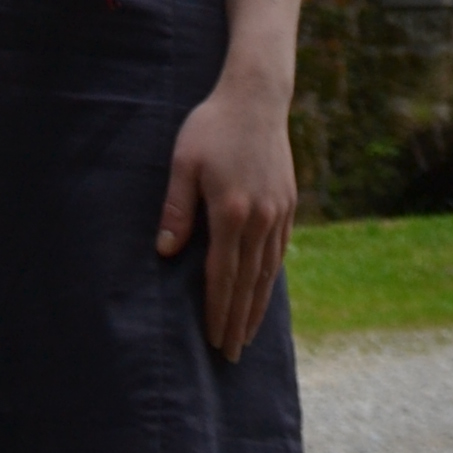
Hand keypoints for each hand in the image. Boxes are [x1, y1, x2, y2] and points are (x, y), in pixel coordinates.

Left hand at [156, 64, 296, 361]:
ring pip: (268, 273)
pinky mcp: (287, 204)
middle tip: (229, 354)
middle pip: (248, 283)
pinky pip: (279, 252)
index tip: (212, 339)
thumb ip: (176, 209)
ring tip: (246, 335)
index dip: (217, 310)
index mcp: (231, 212)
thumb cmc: (211, 127)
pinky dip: (271, 279)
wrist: (255, 97)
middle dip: (237, 321)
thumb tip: (165, 252)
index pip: (222, 275)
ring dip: (256, 307)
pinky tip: (263, 292)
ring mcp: (278, 213)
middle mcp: (260, 219)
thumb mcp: (183, 163)